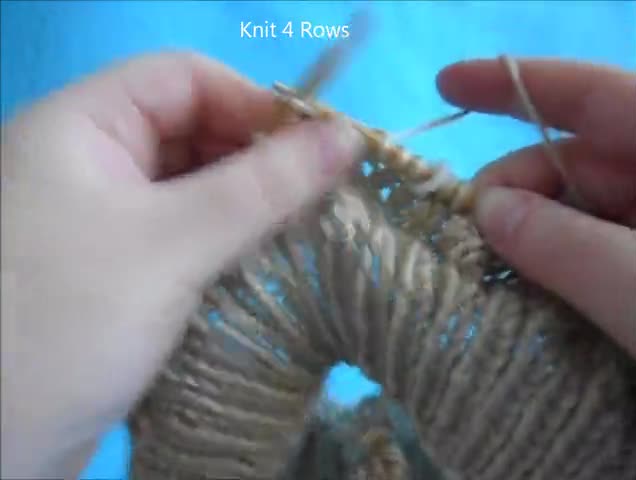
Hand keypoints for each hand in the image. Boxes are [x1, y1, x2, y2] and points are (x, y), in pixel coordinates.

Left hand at [0, 52, 360, 477]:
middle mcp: (88, 161)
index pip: (183, 79)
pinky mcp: (119, 266)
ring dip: (248, 204)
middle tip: (321, 195)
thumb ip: (264, 186)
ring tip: (306, 229)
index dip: (253, 103)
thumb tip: (347, 137)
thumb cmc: (69, 321)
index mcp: (81, 125)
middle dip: (257, 158)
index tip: (316, 147)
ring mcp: (103, 216)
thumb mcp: (172, 243)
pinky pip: (185, 231)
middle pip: (192, 131)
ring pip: (193, 186)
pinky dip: (227, 240)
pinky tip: (267, 260)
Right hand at [437, 58, 635, 359]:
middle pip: (576, 161)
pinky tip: (525, 284)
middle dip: (513, 190)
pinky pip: (594, 244)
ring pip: (579, 209)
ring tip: (484, 268)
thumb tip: (485, 210)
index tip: (446, 84)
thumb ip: (566, 246)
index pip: (595, 96)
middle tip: (463, 237)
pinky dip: (555, 262)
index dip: (516, 83)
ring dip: (528, 234)